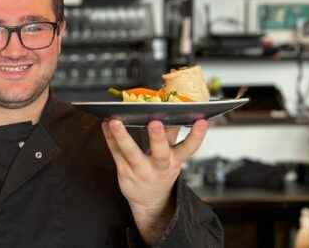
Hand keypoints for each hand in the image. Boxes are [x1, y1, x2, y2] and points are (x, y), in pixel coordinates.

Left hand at [102, 119, 208, 243]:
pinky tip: (105, 124)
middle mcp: (159, 166)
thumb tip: (174, 109)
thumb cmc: (161, 171)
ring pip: (131, 152)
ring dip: (122, 136)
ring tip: (115, 122)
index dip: (196, 135)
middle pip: (160, 152)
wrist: (150, 200)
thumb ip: (172, 134)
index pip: (189, 148)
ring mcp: (140, 170)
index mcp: (175, 160)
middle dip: (158, 138)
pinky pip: (115, 152)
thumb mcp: (173, 157)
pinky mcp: (124, 171)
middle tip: (156, 123)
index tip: (202, 121)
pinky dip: (109, 137)